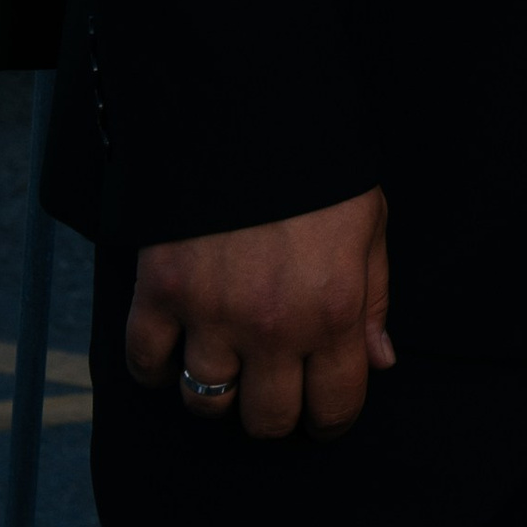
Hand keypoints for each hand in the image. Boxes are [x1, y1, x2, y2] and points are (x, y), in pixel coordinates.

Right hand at [126, 190, 392, 441]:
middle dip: (275, 408)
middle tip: (274, 379)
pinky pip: (147, 364)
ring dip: (217, 390)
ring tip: (227, 358)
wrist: (250, 105)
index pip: (335, 407)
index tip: (323, 407)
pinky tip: (176, 344)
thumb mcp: (368, 221)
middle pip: (267, 420)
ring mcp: (212, 313)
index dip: (332, 416)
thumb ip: (374, 298)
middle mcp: (273, 325)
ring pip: (205, 403)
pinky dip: (156, 366)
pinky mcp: (161, 292)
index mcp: (333, 308)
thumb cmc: (318, 164)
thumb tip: (379, 361)